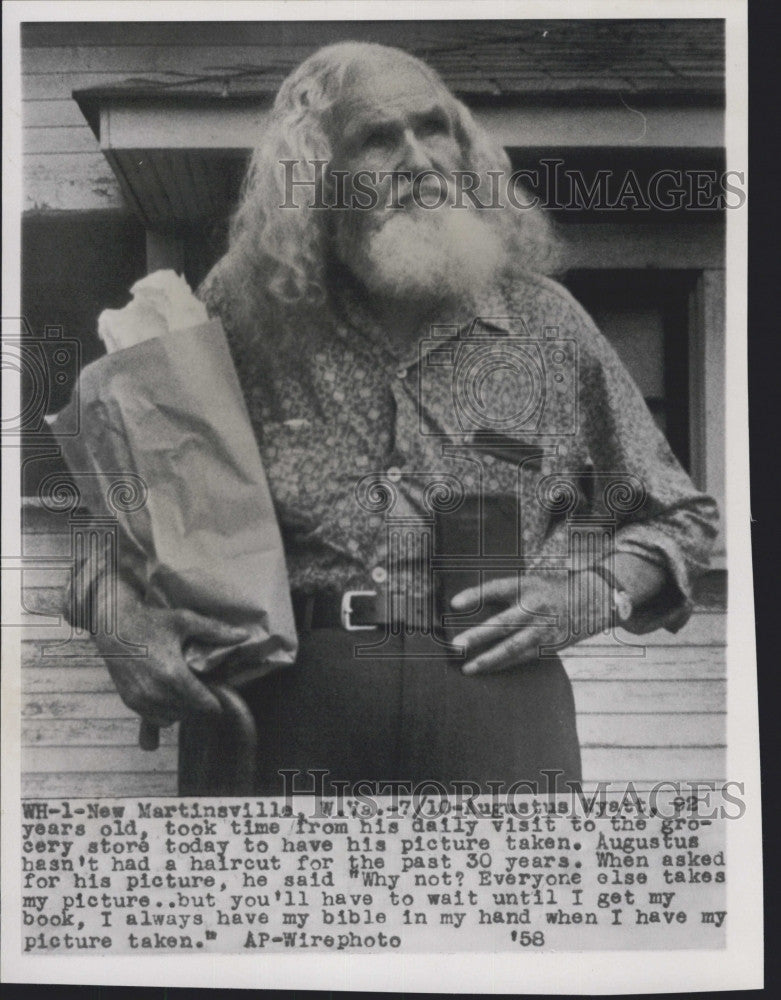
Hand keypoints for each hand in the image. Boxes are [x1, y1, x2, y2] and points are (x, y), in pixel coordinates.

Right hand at [93, 578, 249, 725]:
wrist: (113, 626)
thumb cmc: (150, 621)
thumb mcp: (185, 620)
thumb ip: (216, 631)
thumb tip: (243, 636)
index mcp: (173, 675)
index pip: (204, 705)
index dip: (216, 701)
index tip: (219, 691)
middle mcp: (156, 693)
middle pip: (191, 714)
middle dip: (201, 705)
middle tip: (204, 687)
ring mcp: (141, 700)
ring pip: (173, 719)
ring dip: (184, 710)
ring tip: (187, 690)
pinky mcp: (130, 702)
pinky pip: (155, 719)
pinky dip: (166, 712)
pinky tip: (170, 695)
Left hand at [451, 571, 609, 674]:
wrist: (593, 600)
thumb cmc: (551, 590)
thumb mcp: (531, 581)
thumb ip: (506, 593)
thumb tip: (470, 606)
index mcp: (527, 585)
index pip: (496, 588)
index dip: (475, 595)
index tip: (453, 603)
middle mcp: (535, 607)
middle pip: (503, 623)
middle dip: (478, 635)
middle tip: (456, 645)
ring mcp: (543, 628)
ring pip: (512, 647)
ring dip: (488, 659)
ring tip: (467, 668)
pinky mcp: (549, 644)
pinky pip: (522, 657)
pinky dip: (503, 665)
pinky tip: (486, 670)